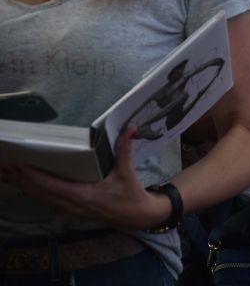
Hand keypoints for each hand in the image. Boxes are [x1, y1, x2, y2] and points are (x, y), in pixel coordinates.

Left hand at [0, 128, 169, 229]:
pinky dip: (36, 192)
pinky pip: (49, 202)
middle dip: (22, 180)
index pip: (52, 186)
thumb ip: (125, 149)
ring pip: (42, 199)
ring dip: (25, 187)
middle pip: (41, 193)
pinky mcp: (72, 211)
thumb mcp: (127, 172)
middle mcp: (74, 206)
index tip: (18, 166)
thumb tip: (130, 129)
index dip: (33, 177)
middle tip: (5, 167)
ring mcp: (71, 211)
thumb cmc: (131, 195)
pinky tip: (27, 186)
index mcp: (85, 196)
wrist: (138, 217)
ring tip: (9, 175)